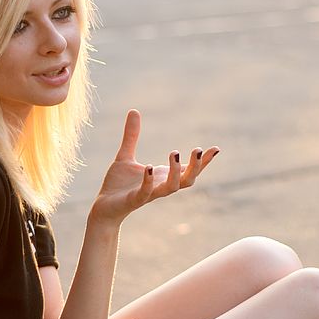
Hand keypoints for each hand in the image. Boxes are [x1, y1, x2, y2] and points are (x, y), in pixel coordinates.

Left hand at [90, 109, 219, 224]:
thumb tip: (134, 111)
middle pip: (187, 180)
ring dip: (175, 172)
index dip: (203, 161)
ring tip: (175, 153)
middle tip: (197, 150)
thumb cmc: (118, 184)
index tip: (215, 148)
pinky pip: (146, 193)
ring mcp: (149, 194)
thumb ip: (132, 136)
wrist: (103, 207)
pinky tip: (149, 166)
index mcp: (162, 176)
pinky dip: (149, 181)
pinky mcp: (134, 200)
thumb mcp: (125, 156)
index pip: (188, 169)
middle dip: (195, 167)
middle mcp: (160, 185)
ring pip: (171, 187)